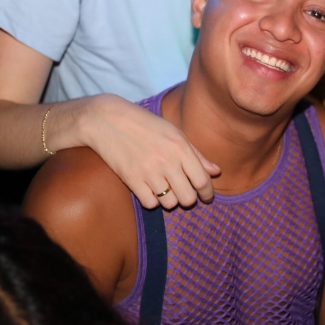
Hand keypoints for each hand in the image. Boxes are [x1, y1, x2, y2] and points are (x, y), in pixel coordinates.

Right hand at [76, 94, 220, 208]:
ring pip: (170, 204)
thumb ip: (197, 154)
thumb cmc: (146, 125)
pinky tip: (151, 189)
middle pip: (188, 198)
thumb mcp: (175, 133)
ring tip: (166, 189)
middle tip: (184, 194)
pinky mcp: (131, 179)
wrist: (109, 120)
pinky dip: (153, 200)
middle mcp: (167, 161)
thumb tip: (216, 172)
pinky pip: (150, 203)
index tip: (207, 197)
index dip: (208, 193)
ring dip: (170, 200)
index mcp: (181, 147)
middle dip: (189, 199)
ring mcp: (148, 172)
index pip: (202, 180)